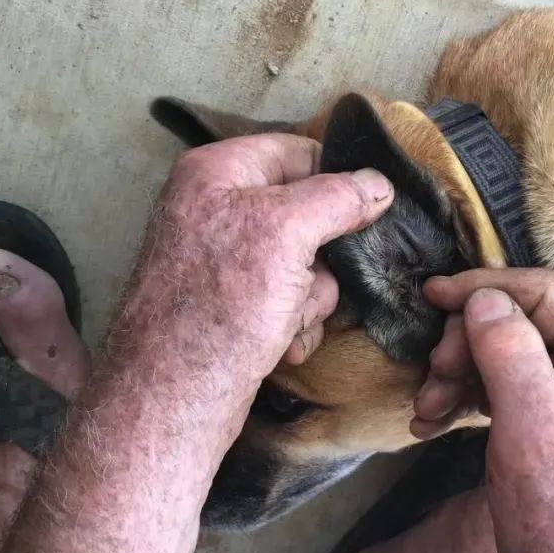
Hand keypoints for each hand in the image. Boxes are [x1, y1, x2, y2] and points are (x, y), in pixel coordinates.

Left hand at [106, 134, 392, 412]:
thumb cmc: (220, 306)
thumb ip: (337, 198)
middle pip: (309, 216)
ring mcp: (225, 262)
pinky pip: (289, 301)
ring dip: (309, 300)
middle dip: (320, 260)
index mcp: (218, 172)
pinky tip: (279, 346)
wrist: (173, 399)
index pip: (300, 153)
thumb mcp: (286, 233)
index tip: (365, 215)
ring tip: (282, 323)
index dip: (336, 183)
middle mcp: (217, 210)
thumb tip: (380, 183)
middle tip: (303, 282)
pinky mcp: (235, 307)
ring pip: (306, 265)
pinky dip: (293, 325)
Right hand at [418, 269, 553, 552]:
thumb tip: (484, 299)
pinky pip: (505, 377)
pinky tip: (435, 419)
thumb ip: (513, 360)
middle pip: (526, 318)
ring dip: (460, 369)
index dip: (489, 288)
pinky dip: (466, 391)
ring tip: (428, 409)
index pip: (551, 296)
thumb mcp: (532, 439)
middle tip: (433, 377)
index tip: (434, 295)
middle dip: (469, 341)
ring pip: (508, 346)